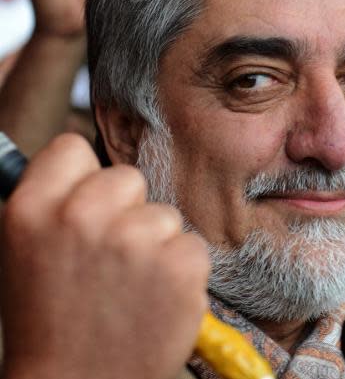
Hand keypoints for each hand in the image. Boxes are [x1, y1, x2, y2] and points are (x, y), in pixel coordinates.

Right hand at [0, 134, 209, 378]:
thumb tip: (81, 164)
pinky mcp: (180, 264)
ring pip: (165, 215)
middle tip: (110, 259)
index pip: (72, 148)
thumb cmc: (54, 321)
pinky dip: (181, 272)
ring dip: (156, 245)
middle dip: (126, 211)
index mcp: (33, 209)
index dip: (84, 177)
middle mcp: (83, 215)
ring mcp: (136, 239)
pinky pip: (192, 246)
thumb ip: (53, 204)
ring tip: (129, 288)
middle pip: (128, 177)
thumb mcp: (26, 254)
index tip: (87, 204)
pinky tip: (154, 301)